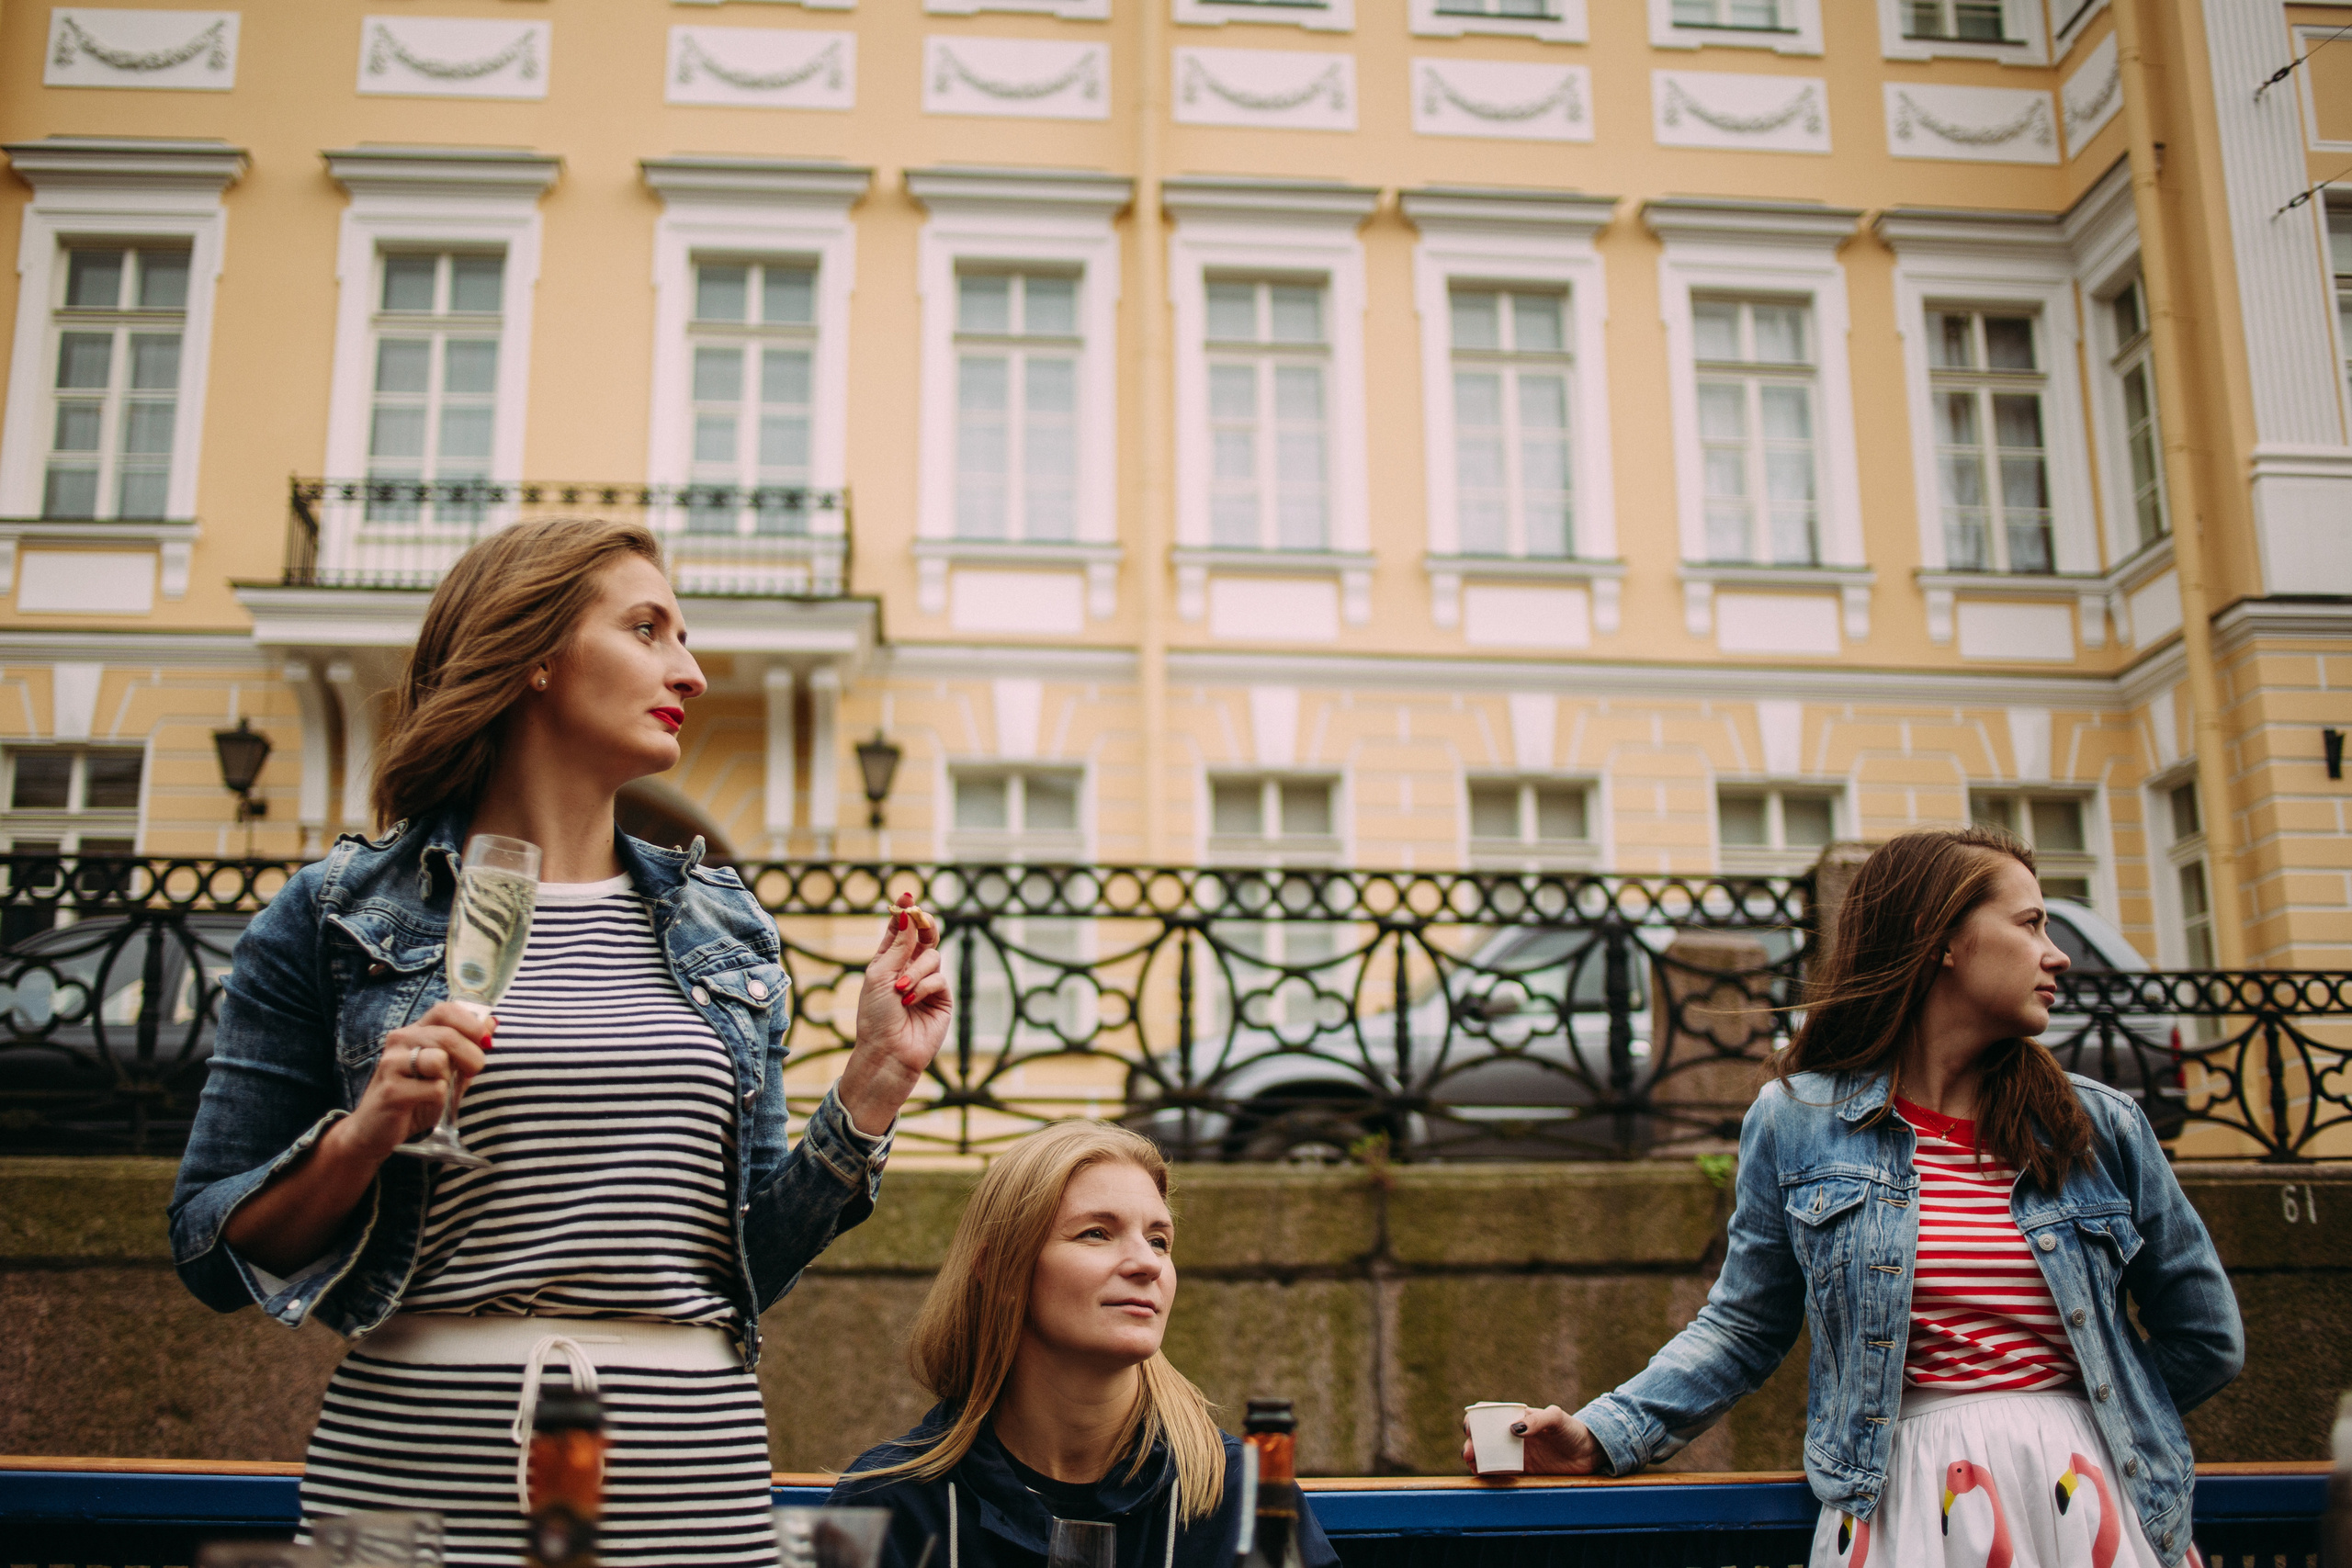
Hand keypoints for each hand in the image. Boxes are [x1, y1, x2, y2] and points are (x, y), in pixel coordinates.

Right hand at [339, 1001, 494, 1161]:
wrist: (376, 1131)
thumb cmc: (415, 1098)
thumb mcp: (447, 1071)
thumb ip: (468, 1048)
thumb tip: (492, 1022)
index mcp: (415, 1031)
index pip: (445, 1010)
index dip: (471, 1024)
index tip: (484, 1043)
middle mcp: (400, 1040)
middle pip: (448, 1036)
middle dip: (472, 1056)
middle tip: (473, 1072)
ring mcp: (392, 1063)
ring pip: (440, 1060)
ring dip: (450, 1079)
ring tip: (439, 1090)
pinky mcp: (391, 1089)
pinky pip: (434, 1088)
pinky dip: (439, 1099)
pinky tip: (423, 1103)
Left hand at [838, 892, 951, 1136]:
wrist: (888, 1052)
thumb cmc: (875, 1016)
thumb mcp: (880, 975)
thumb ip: (898, 945)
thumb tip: (906, 914)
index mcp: (888, 961)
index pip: (899, 930)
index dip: (903, 913)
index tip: (906, 895)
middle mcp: (908, 969)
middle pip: (924, 936)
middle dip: (923, 926)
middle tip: (920, 919)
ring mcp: (927, 983)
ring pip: (932, 956)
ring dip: (915, 971)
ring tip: (901, 991)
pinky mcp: (941, 998)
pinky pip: (939, 978)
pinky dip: (924, 986)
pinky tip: (911, 1001)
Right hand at [1459, 1405, 1602, 1475]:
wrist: (1589, 1453)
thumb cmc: (1572, 1430)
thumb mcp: (1556, 1418)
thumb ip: (1537, 1420)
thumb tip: (1513, 1429)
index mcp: (1517, 1418)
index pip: (1489, 1415)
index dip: (1474, 1420)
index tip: (1470, 1428)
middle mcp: (1512, 1436)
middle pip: (1483, 1438)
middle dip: (1471, 1444)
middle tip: (1469, 1452)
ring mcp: (1517, 1454)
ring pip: (1488, 1456)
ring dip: (1476, 1459)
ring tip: (1473, 1464)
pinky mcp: (1523, 1471)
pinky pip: (1501, 1472)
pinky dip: (1489, 1474)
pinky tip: (1483, 1475)